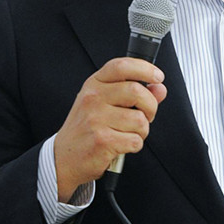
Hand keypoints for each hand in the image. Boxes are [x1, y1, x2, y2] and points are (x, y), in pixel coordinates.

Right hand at [53, 57, 166, 201]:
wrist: (64, 157)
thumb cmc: (86, 128)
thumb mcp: (104, 104)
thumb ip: (133, 94)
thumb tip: (160, 88)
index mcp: (94, 84)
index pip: (121, 66)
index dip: (145, 68)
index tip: (158, 77)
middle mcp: (93, 98)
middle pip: (137, 91)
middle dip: (151, 106)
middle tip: (147, 115)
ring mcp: (96, 119)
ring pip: (140, 119)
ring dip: (142, 130)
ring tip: (129, 133)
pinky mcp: (102, 140)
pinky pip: (135, 140)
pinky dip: (135, 145)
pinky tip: (122, 145)